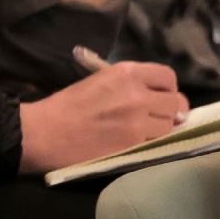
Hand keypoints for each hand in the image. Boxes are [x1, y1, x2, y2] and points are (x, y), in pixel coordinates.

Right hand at [19, 61, 188, 173]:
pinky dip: (150, 142)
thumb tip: (154, 94)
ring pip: (170, 125)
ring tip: (141, 130)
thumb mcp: (97, 82)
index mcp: (125, 73)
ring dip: (160, 128)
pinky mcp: (135, 145)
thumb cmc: (65, 105)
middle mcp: (137, 94)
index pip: (167, 76)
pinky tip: (134, 142)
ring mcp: (138, 122)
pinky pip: (158, 142)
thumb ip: (127, 84)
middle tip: (153, 116)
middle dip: (168, 109)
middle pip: (176, 102)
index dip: (166, 87)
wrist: (44, 132)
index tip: (157, 95)